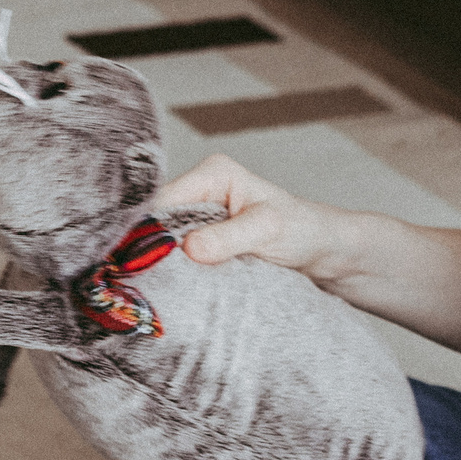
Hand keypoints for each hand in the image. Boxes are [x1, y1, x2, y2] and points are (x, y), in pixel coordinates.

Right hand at [153, 154, 357, 283]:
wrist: (320, 249)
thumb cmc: (301, 230)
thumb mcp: (267, 231)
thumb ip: (229, 238)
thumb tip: (190, 248)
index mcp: (212, 173)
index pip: (163, 201)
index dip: (147, 231)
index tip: (139, 262)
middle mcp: (200, 189)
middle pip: (156, 220)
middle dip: (150, 248)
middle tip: (144, 281)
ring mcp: (198, 215)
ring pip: (161, 239)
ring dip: (160, 262)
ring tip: (155, 286)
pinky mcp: (201, 238)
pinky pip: (175, 253)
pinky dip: (173, 269)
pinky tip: (170, 285)